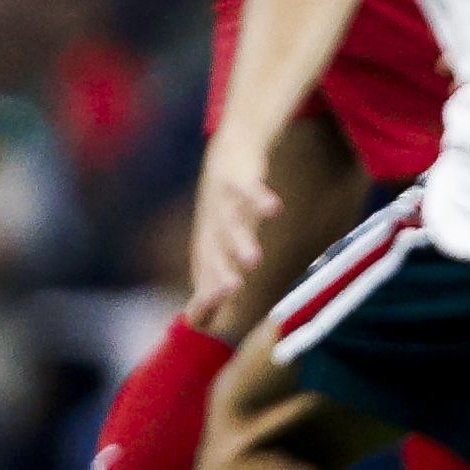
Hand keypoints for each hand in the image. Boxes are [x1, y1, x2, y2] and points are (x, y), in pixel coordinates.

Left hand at [185, 144, 281, 333]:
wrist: (230, 145)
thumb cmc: (223, 205)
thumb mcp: (214, 243)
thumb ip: (211, 282)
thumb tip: (196, 324)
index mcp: (208, 244)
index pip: (204, 277)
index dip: (203, 296)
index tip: (202, 323)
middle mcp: (213, 226)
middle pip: (215, 252)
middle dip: (220, 273)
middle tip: (229, 293)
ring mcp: (224, 200)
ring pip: (231, 222)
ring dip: (240, 240)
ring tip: (252, 260)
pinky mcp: (239, 176)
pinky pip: (250, 188)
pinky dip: (259, 197)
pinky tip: (273, 208)